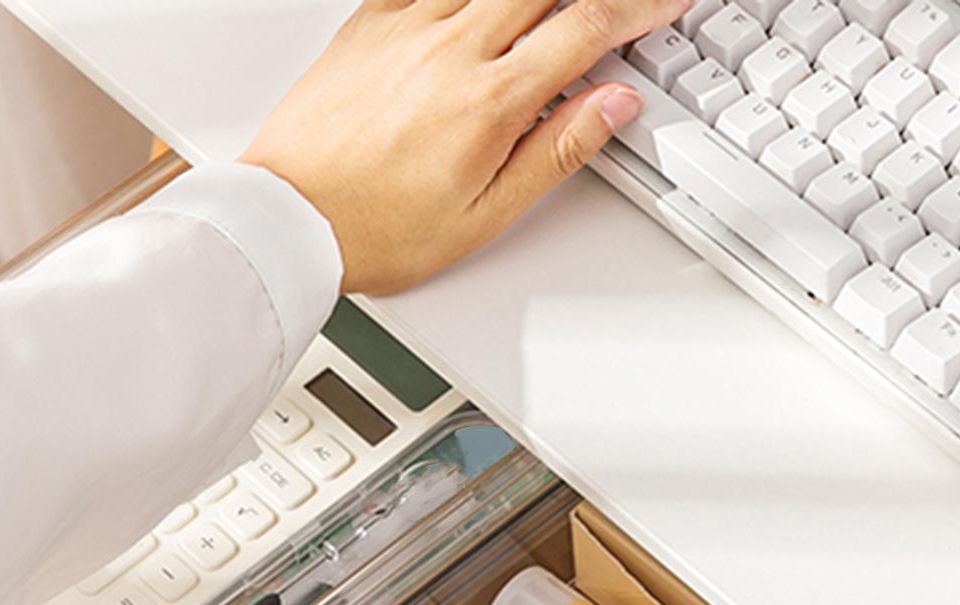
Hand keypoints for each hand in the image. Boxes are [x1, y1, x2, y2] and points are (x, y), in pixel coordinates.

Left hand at [242, 0, 679, 293]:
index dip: (637, 8)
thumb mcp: (488, 213)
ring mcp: (407, 25)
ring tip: (560, 8)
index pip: (585, 30)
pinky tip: (489, 5)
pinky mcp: (371, 20)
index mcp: (488, 101)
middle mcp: (449, 48)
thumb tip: (611, 106)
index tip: (666, 2)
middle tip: (623, 3)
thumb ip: (555, 150)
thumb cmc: (380, 227)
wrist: (292, 216)